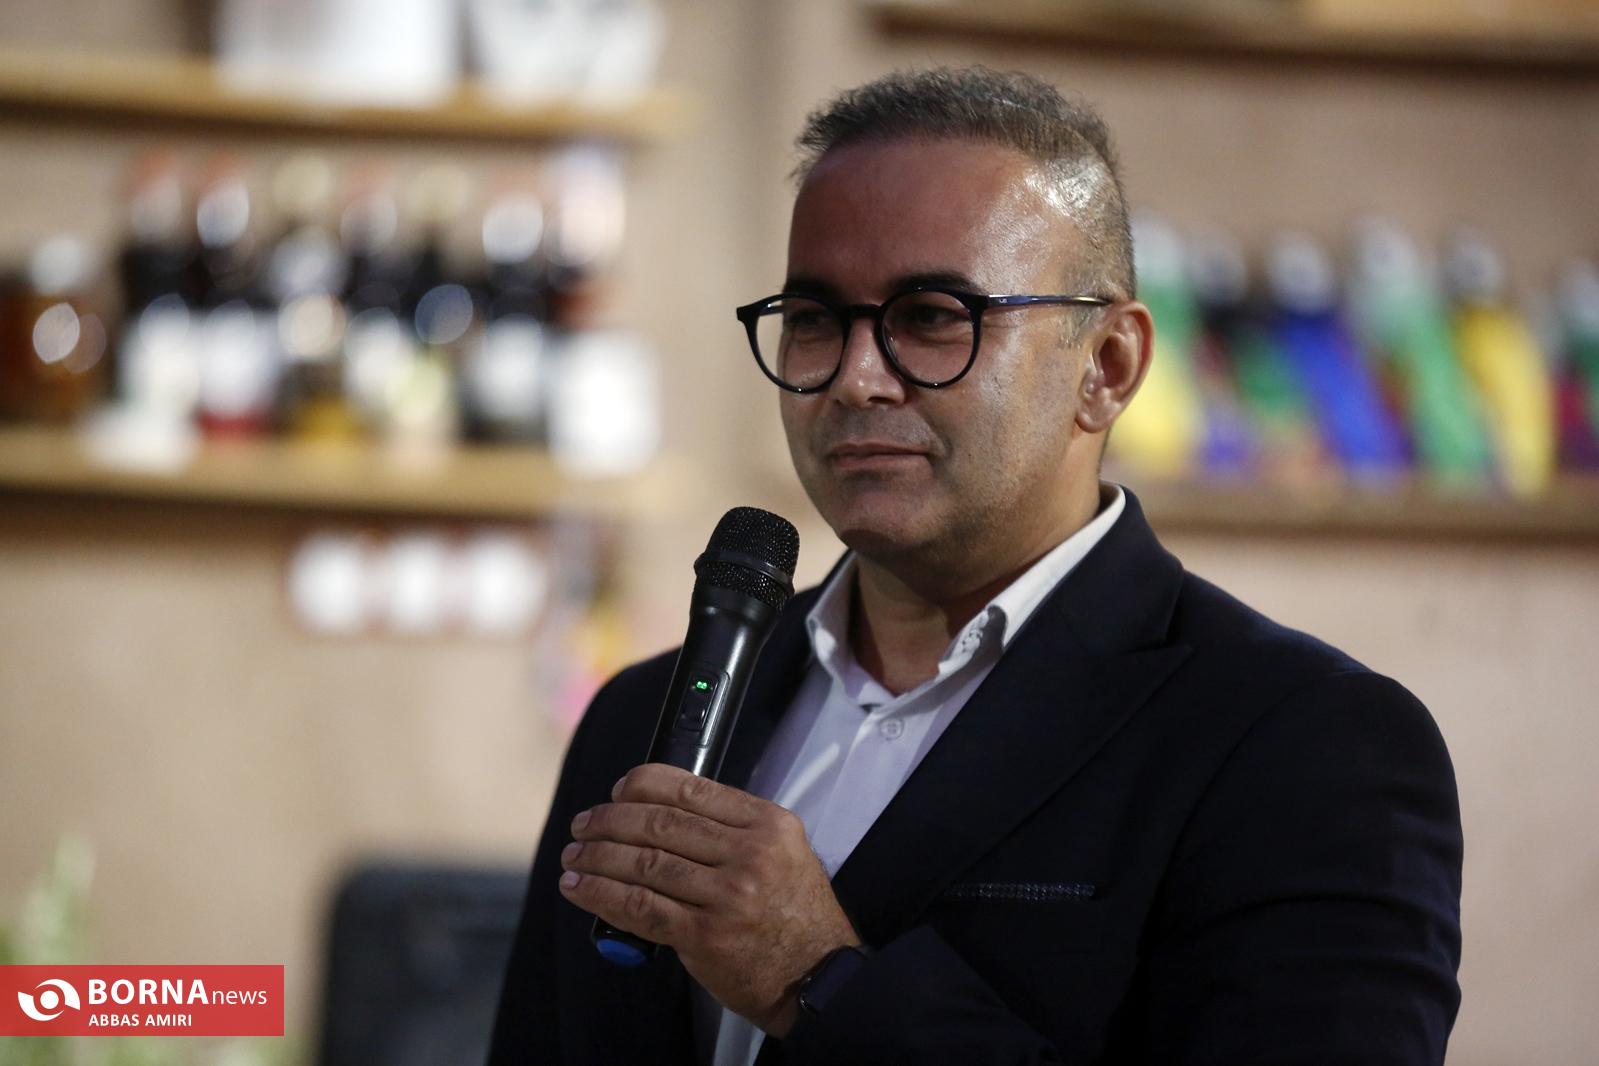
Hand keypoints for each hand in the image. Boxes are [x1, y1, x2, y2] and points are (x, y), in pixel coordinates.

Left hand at [559, 762, 860, 1035]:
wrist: (816, 976)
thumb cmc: (795, 914)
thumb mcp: (785, 852)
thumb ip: (736, 828)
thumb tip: (664, 809)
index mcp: (768, 825)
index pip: (692, 790)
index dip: (643, 785)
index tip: (618, 789)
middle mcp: (750, 855)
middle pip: (661, 823)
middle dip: (610, 820)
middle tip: (585, 824)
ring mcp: (727, 897)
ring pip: (644, 863)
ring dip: (598, 857)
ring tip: (574, 855)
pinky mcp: (705, 936)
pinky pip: (641, 907)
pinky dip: (601, 895)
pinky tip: (579, 888)